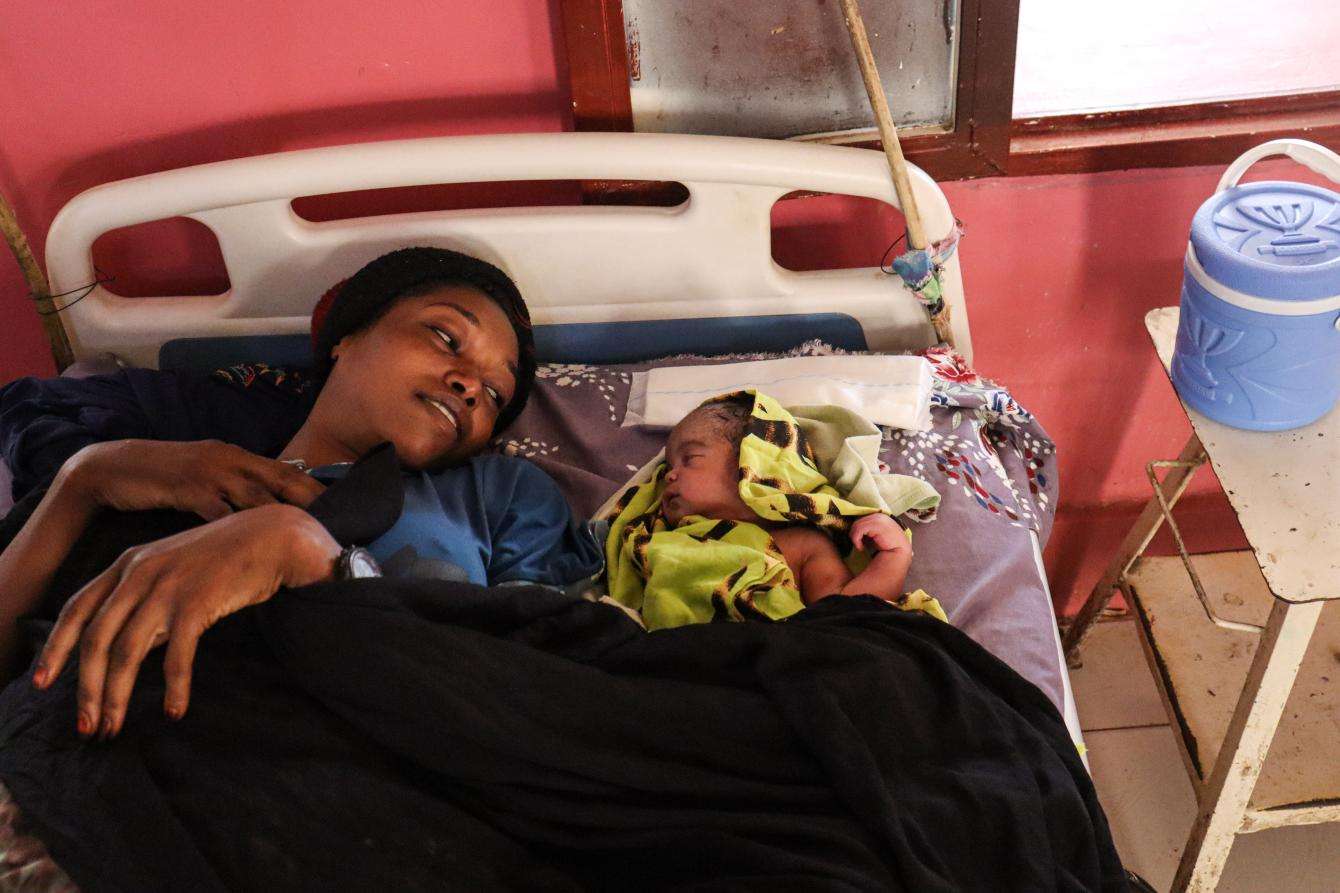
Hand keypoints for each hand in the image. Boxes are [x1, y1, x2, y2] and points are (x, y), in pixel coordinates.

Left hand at [31, 504, 340, 738]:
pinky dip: (174, 687)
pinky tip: (175, 710)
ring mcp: (168, 587)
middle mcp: (139, 574)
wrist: (273, 535)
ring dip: (117, 695)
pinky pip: (178, 654)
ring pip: (127, 651)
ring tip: (116, 726)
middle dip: (86, 689)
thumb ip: (146, 599)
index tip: (42, 683)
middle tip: (88, 727)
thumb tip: (129, 646)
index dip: (55, 649)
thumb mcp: (173, 567)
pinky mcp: (198, 602)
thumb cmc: (226, 557)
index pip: (76, 610)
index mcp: (128, 564)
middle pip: (96, 640)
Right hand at [64, 439, 325, 520]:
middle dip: (312, 499)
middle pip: (281, 478)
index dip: (313, 485)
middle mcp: (229, 458)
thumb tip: (266, 506)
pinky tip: (254, 544)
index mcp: (237, 454)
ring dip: (283, 516)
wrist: (112, 466)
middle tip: (341, 519)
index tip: (342, 501)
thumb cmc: (164, 476)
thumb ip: (235, 486)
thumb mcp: (206, 474)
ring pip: (256, 495)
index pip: (285, 469)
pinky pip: (218, 511)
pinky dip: (237, 527)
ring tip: (307, 535)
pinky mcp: (187, 488)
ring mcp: (209, 472)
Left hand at [850, 513, 910, 553]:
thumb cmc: (886, 547)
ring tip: (860, 547)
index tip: (856, 540)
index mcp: (878, 516)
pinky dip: (856, 539)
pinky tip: (861, 548)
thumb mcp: (874, 536)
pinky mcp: (877, 524)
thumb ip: (866, 530)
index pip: (860, 519)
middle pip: (856, 521)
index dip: (855, 530)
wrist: (899, 553)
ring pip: (856, 525)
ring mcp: (878, 518)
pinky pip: (859, 529)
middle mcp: (878, 515)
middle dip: (854, 534)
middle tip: (858, 545)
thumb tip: (850, 530)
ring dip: (854, 538)